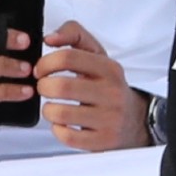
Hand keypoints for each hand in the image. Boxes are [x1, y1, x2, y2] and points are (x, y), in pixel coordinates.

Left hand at [35, 20, 149, 150]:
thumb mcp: (97, 55)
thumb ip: (74, 36)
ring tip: (53, 107)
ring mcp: (108, 118)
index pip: (69, 57)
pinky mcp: (101, 140)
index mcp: (109, 68)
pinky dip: (57, 129)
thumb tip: (50, 38)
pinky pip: (66, 136)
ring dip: (48, 110)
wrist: (133, 119)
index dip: (46, 63)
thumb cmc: (107, 85)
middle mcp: (112, 92)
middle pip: (61, 86)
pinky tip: (63, 123)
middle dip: (43, 87)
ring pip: (60, 113)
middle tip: (45, 88)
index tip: (41, 70)